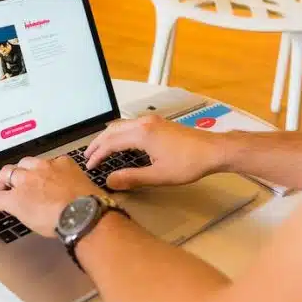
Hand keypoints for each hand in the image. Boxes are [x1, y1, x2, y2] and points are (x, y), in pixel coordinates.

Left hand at [0, 155, 105, 236]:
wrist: (83, 214)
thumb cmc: (90, 205)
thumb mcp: (87, 189)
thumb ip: (77, 189)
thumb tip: (80, 199)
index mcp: (62, 164)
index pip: (46, 164)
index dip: (39, 173)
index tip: (39, 180)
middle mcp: (42, 168)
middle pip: (23, 165)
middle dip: (19, 173)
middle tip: (16, 184)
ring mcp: (27, 181)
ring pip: (8, 174)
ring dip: (3, 183)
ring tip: (0, 192)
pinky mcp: (15, 198)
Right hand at [84, 115, 225, 190]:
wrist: (213, 150)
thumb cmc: (189, 163)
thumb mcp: (159, 176)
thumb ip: (132, 178)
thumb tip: (111, 181)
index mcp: (142, 134)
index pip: (111, 143)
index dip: (98, 155)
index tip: (90, 167)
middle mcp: (144, 123)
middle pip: (112, 130)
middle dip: (98, 143)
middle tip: (88, 157)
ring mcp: (152, 121)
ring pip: (121, 126)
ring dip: (108, 137)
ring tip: (99, 150)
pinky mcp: (158, 123)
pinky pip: (131, 125)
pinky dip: (119, 134)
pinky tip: (120, 143)